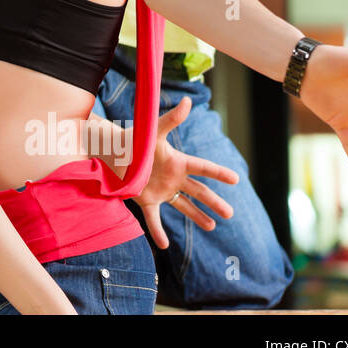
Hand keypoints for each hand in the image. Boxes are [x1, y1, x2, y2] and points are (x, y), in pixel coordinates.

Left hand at [132, 97, 238, 249]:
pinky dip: (158, 232)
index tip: (236, 179)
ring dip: (197, 217)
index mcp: (178, 161)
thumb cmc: (133, 138)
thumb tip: (187, 101)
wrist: (110, 150)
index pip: (203, 168)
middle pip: (198, 191)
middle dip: (214, 202)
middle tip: (230, 213)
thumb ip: (170, 120)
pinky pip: (155, 219)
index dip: (219, 173)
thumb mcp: (153, 131)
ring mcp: (161, 190)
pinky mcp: (146, 200)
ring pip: (183, 206)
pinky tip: (164, 245)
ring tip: (212, 227)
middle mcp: (173, 177)